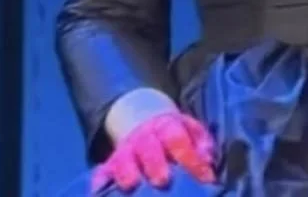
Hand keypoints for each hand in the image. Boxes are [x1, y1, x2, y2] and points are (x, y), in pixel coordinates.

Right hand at [91, 111, 216, 192]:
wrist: (142, 117)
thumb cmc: (172, 132)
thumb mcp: (190, 128)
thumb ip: (201, 142)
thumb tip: (208, 159)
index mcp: (166, 126)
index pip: (178, 138)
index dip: (191, 157)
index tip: (204, 177)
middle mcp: (144, 136)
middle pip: (148, 147)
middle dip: (155, 163)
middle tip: (163, 181)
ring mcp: (126, 149)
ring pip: (123, 159)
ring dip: (126, 172)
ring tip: (131, 186)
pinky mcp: (111, 162)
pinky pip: (103, 170)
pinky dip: (100, 179)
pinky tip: (98, 189)